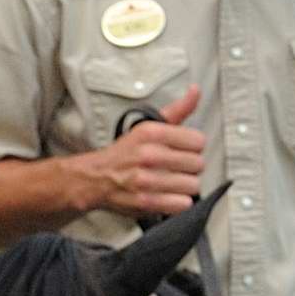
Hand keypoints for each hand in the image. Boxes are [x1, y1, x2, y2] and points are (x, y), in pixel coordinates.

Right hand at [79, 87, 208, 217]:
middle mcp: (149, 155)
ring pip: (193, 185)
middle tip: (177, 167)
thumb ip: (177, 110)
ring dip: (185, 185)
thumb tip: (195, 91)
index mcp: (152, 133)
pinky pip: (182, 204)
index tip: (184, 150)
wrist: (96, 177)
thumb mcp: (149, 125)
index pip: (198, 141)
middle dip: (190, 167)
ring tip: (173, 182)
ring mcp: (146, 180)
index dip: (194, 147)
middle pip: (198, 164)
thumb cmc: (126, 152)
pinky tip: (170, 195)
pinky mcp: (146, 202)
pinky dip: (179, 202)